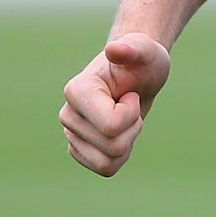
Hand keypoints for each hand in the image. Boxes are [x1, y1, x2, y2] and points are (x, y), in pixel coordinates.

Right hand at [60, 33, 170, 176]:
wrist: (139, 75)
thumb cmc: (144, 62)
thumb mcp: (147, 52)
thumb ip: (135, 48)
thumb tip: (115, 48)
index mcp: (77, 91)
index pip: (111, 126)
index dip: (132, 113)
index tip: (131, 94)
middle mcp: (68, 114)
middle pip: (112, 146)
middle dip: (133, 127)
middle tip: (131, 104)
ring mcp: (71, 133)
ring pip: (108, 162)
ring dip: (128, 142)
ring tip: (126, 119)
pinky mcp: (79, 149)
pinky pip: (105, 168)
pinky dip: (121, 156)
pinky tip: (122, 134)